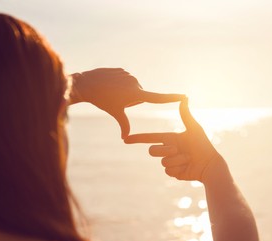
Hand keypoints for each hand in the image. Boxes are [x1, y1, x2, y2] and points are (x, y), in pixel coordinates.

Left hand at [70, 68, 184, 137]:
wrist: (88, 84)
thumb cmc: (102, 100)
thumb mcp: (115, 113)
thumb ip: (124, 124)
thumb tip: (124, 138)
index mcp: (136, 94)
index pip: (158, 98)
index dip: (172, 98)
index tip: (184, 96)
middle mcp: (136, 83)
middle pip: (139, 96)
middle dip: (130, 100)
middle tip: (116, 99)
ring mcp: (129, 76)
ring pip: (131, 88)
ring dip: (125, 92)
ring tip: (111, 92)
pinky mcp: (123, 71)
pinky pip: (125, 81)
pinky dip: (119, 84)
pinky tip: (109, 85)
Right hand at [124, 98, 219, 181]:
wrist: (210, 165)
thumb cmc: (204, 145)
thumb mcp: (194, 128)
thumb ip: (185, 114)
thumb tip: (184, 97)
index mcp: (170, 138)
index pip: (150, 138)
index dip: (137, 138)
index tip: (125, 139)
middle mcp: (168, 149)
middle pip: (152, 151)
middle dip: (164, 150)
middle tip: (177, 150)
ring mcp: (170, 162)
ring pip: (162, 161)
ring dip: (176, 160)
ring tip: (188, 158)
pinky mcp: (173, 172)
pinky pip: (168, 171)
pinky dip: (178, 168)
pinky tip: (187, 167)